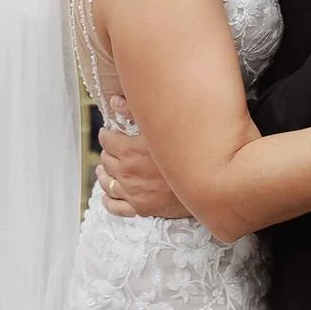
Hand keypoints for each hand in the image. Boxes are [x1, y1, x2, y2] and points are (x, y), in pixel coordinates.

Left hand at [96, 97, 190, 218]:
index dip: (106, 135)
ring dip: (104, 175)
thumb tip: (115, 101)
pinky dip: (109, 201)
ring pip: (108, 183)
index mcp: (130, 151)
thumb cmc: (186, 151)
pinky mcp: (141, 208)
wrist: (206, 182)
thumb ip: (137, 111)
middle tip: (111, 149)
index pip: (107, 141)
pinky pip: (116, 207)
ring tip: (104, 170)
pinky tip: (107, 196)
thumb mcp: (162, 126)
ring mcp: (133, 192)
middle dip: (107, 153)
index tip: (108, 133)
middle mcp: (128, 173)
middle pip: (106, 161)